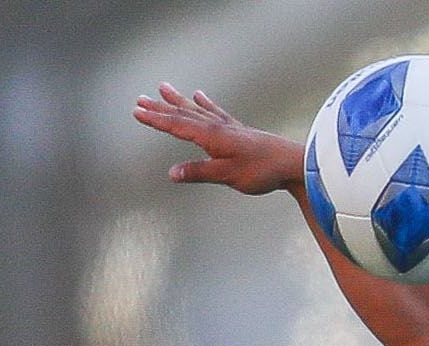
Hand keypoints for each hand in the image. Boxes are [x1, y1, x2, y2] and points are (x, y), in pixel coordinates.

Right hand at [133, 84, 302, 194]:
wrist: (291, 163)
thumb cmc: (261, 170)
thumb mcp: (226, 175)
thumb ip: (198, 172)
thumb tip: (171, 173)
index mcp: (210, 136)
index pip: (176, 126)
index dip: (156, 119)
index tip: (137, 112)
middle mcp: (216, 126)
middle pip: (182, 114)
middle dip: (160, 107)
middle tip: (140, 99)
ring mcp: (227, 126)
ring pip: (196, 109)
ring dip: (177, 100)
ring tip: (162, 88)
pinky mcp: (237, 129)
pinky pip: (215, 111)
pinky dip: (204, 103)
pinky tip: (199, 95)